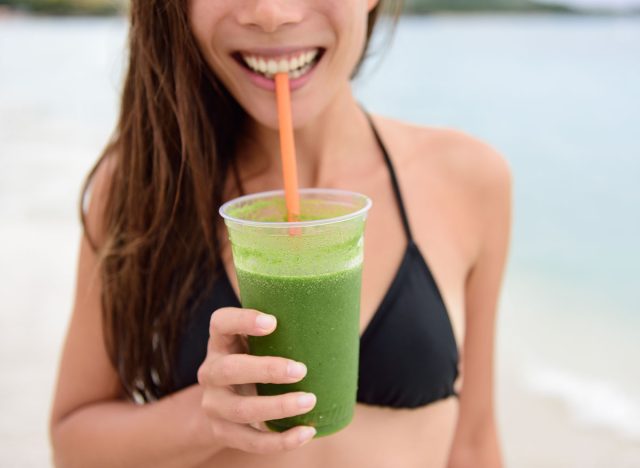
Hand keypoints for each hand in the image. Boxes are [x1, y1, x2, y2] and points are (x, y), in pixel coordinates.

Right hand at [197, 307, 316, 453]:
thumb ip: (282, 332)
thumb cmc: (255, 361)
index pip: (221, 323)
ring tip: (309, 401)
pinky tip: (306, 432)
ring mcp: (214, 404)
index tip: (273, 322)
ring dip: (277, 407)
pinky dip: (280, 440)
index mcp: (221, 341)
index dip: (242, 320)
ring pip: (241, 409)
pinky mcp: (223, 432)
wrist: (224, 404)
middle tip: (301, 370)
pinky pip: (251, 441)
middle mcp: (210, 371)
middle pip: (229, 369)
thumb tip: (337, 320)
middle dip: (266, 370)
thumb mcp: (257, 343)